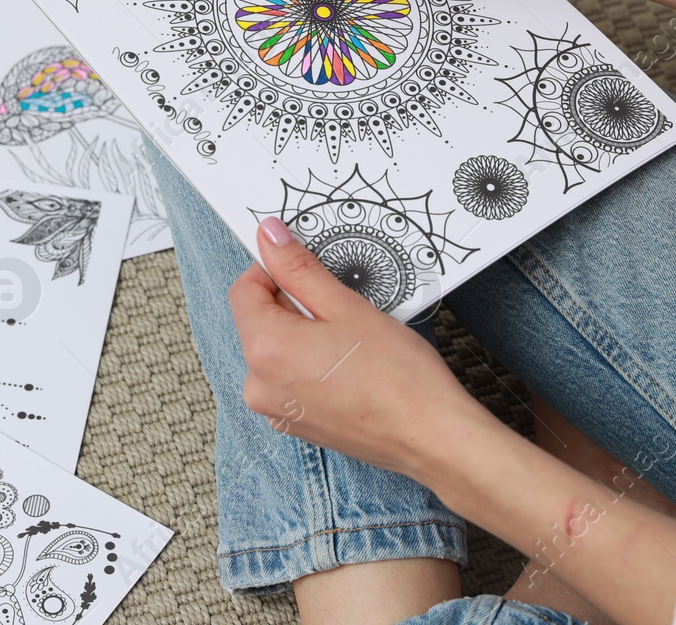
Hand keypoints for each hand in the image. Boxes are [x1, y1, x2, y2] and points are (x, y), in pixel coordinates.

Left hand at [229, 217, 493, 478]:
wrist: (431, 438)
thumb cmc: (397, 375)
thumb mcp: (346, 306)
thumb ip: (299, 269)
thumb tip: (269, 237)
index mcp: (264, 350)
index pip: (244, 291)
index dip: (271, 269)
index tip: (302, 262)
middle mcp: (258, 385)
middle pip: (260, 321)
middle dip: (293, 303)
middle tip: (340, 301)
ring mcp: (277, 410)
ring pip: (277, 350)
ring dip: (304, 333)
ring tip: (351, 337)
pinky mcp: (296, 424)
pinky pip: (290, 378)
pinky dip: (311, 363)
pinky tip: (350, 364)